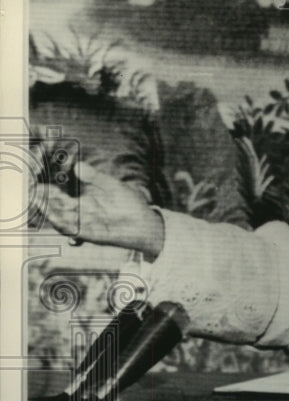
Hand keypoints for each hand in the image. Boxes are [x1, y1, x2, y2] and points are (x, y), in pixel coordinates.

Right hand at [33, 160, 164, 258]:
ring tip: (38, 201)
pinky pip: (74, 231)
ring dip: (49, 211)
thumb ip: (95, 177)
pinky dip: (64, 225)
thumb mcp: (112, 186)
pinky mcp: (91, 235)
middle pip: (57, 207)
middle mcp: (81, 213)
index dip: (47, 190)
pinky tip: (55, 218)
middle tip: (31, 190)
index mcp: (83, 201)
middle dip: (44, 200)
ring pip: (61, 219)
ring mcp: (85, 224)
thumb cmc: (129, 203)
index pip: (60, 195)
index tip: (36, 182)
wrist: (145, 223)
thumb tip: (78, 165)